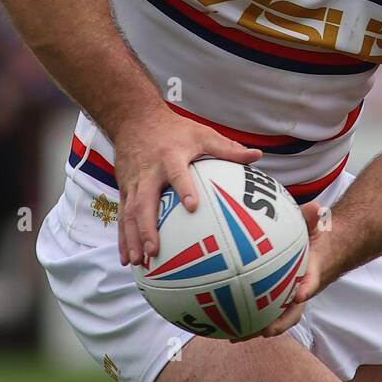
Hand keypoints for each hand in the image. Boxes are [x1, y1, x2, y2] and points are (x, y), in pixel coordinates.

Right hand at [112, 105, 261, 266]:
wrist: (135, 119)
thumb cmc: (175, 130)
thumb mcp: (202, 133)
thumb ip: (228, 148)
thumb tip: (258, 156)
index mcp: (170, 156)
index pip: (177, 173)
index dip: (184, 188)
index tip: (193, 206)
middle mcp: (149, 172)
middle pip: (145, 201)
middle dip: (147, 226)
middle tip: (155, 249)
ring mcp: (133, 182)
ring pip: (130, 212)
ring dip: (132, 238)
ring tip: (138, 262)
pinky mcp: (125, 189)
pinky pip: (123, 216)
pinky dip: (123, 238)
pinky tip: (127, 260)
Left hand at [229, 201, 337, 342]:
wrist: (323, 253)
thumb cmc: (316, 240)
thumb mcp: (315, 227)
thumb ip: (312, 218)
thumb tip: (315, 206)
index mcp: (311, 274)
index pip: (312, 283)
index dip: (307, 290)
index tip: (300, 295)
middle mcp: (300, 292)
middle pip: (291, 314)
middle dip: (278, 324)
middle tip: (264, 330)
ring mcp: (287, 300)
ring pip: (273, 319)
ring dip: (255, 329)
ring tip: (233, 336)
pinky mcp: (274, 301)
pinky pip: (259, 311)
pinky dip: (243, 318)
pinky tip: (220, 322)